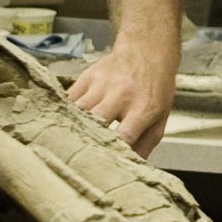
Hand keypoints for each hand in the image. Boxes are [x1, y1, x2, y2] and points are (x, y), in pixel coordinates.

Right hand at [66, 41, 177, 157]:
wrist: (146, 51)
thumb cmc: (155, 89)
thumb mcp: (160, 119)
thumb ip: (145, 146)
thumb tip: (129, 170)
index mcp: (144, 107)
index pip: (125, 135)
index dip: (112, 152)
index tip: (102, 167)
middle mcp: (122, 94)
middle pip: (96, 121)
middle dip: (86, 140)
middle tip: (77, 158)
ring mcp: (102, 84)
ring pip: (78, 110)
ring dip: (71, 127)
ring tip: (64, 144)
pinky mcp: (87, 76)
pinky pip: (69, 99)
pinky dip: (64, 113)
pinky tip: (61, 124)